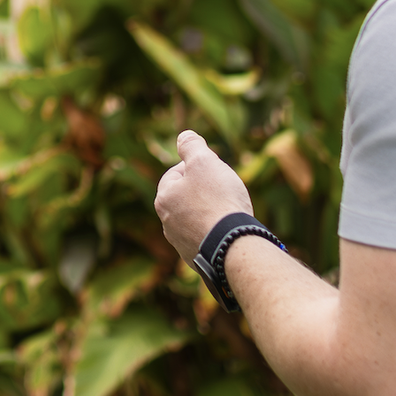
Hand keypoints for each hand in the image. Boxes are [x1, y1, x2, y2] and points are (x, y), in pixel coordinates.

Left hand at [154, 131, 254, 265]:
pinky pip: (206, 239)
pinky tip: (230, 231)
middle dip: (204, 191)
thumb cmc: (218, 200)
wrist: (232, 245)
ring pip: (196, 220)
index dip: (198, 168)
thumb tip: (183, 136)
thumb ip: (192, 146)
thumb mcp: (204, 162)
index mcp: (163, 198)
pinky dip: (216, 233)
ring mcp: (181, 244)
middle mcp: (167, 223)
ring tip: (230, 211)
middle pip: (186, 198)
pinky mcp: (196, 260)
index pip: (177, 173)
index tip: (215, 171)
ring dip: (210, 213)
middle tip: (225, 190)